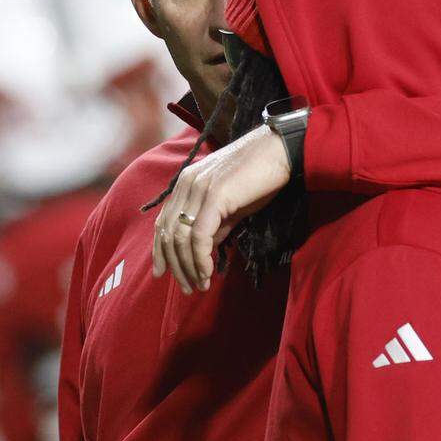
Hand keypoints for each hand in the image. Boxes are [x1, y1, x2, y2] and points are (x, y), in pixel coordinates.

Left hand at [153, 124, 291, 292]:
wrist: (280, 152)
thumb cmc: (259, 177)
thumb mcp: (231, 205)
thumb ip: (214, 225)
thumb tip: (203, 250)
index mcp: (185, 182)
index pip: (163, 223)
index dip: (160, 251)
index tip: (164, 274)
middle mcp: (186, 184)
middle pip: (168, 234)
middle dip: (175, 266)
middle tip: (188, 288)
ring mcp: (198, 188)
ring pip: (181, 238)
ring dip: (189, 267)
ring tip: (201, 285)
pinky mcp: (214, 196)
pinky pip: (200, 236)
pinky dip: (201, 259)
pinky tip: (208, 272)